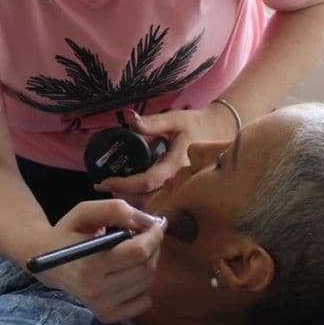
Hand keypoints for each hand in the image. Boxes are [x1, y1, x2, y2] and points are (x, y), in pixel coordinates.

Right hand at [34, 199, 166, 322]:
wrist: (48, 263)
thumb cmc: (68, 233)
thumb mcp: (84, 212)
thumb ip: (114, 209)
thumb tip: (147, 221)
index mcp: (89, 263)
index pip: (138, 252)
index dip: (154, 235)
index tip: (156, 223)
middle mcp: (95, 290)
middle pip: (146, 268)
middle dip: (153, 247)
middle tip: (146, 234)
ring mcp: (102, 306)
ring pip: (147, 283)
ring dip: (148, 263)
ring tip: (132, 252)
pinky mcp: (108, 316)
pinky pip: (144, 302)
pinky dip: (143, 285)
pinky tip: (127, 273)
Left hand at [93, 104, 239, 201]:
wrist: (221, 134)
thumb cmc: (196, 125)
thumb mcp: (175, 120)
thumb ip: (153, 123)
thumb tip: (130, 119)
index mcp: (177, 165)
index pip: (146, 181)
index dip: (124, 184)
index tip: (103, 181)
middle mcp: (181, 182)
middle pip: (148, 200)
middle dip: (124, 196)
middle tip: (103, 187)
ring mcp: (183, 191)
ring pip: (154, 205)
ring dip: (132, 201)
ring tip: (112, 189)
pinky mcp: (183, 193)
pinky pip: (161, 203)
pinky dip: (144, 201)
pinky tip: (130, 194)